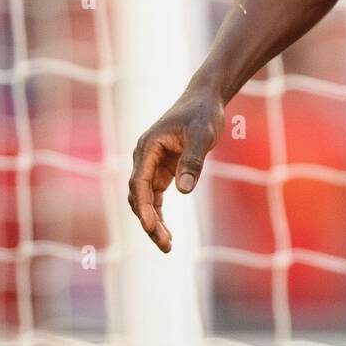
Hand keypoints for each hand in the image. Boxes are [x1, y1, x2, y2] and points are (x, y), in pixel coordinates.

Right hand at [127, 88, 224, 252]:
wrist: (205, 100)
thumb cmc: (203, 113)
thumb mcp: (202, 134)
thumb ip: (193, 161)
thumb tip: (184, 191)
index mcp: (148, 147)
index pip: (140, 183)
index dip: (144, 207)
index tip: (152, 227)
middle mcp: (144, 158)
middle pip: (139, 196)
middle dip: (149, 221)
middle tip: (165, 245)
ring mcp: (151, 165)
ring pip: (146, 200)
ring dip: (153, 222)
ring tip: (167, 246)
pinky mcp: (162, 170)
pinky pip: (156, 197)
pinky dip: (159, 214)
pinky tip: (167, 234)